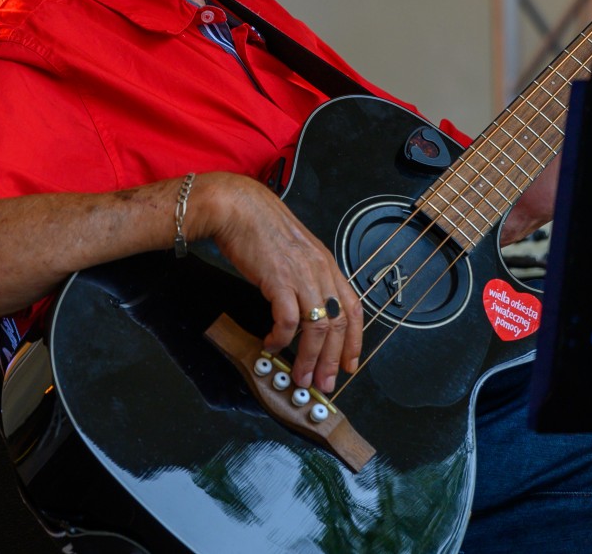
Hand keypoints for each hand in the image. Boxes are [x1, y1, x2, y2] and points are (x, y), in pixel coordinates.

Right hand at [190, 172, 360, 393]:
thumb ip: (305, 275)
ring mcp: (302, 275)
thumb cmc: (259, 226)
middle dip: (332, 361)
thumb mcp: (294, 250)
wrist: (236, 207)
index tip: (349, 364)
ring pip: (317, 329)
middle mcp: (320, 271)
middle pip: (338, 325)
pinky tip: (271, 344)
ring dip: (309, 358)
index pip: (353, 308)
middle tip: (324, 383)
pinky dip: (281, 339)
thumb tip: (304, 306)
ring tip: (299, 376)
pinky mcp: (279, 280)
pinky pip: (287, 321)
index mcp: (327, 264)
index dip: (354, 341)